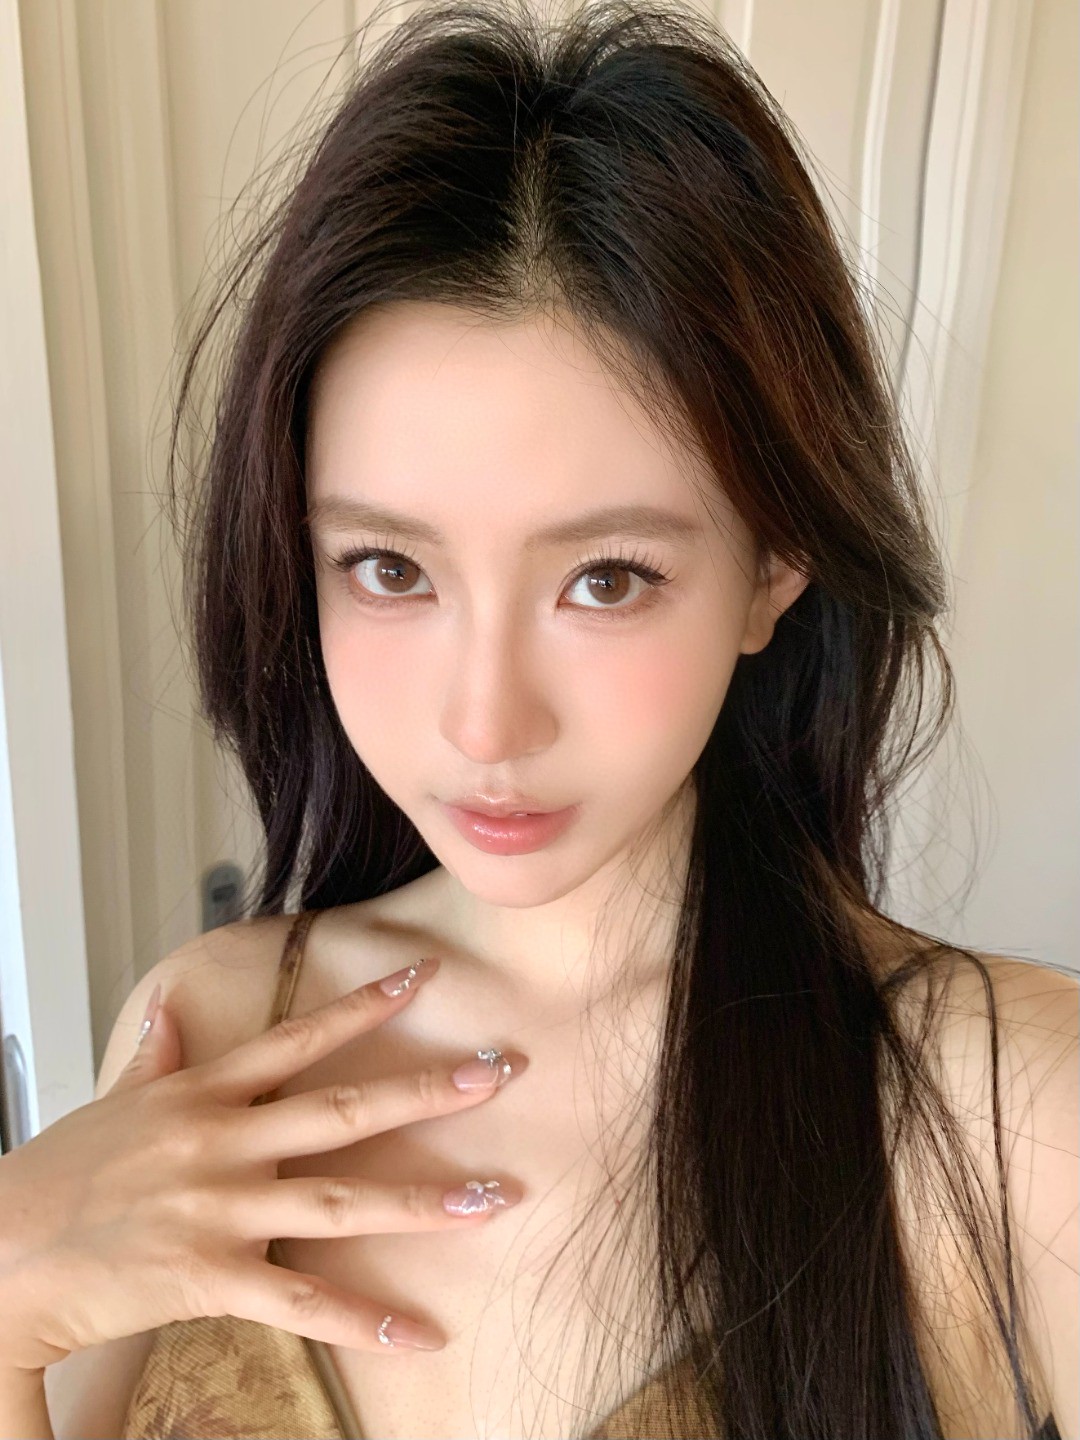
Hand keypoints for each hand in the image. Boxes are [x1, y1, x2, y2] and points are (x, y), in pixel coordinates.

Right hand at [0, 953, 523, 1371]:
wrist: (0, 1253)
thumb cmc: (55, 1177)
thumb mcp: (112, 1102)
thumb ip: (153, 1057)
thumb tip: (168, 1012)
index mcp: (204, 1092)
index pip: (299, 1038)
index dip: (365, 1007)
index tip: (425, 978)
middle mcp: (222, 1141)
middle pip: (342, 1111)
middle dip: (426, 1092)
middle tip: (498, 1074)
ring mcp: (219, 1209)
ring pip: (340, 1202)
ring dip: (423, 1201)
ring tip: (492, 1196)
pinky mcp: (208, 1276)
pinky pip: (299, 1300)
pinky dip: (361, 1318)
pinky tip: (419, 1330)